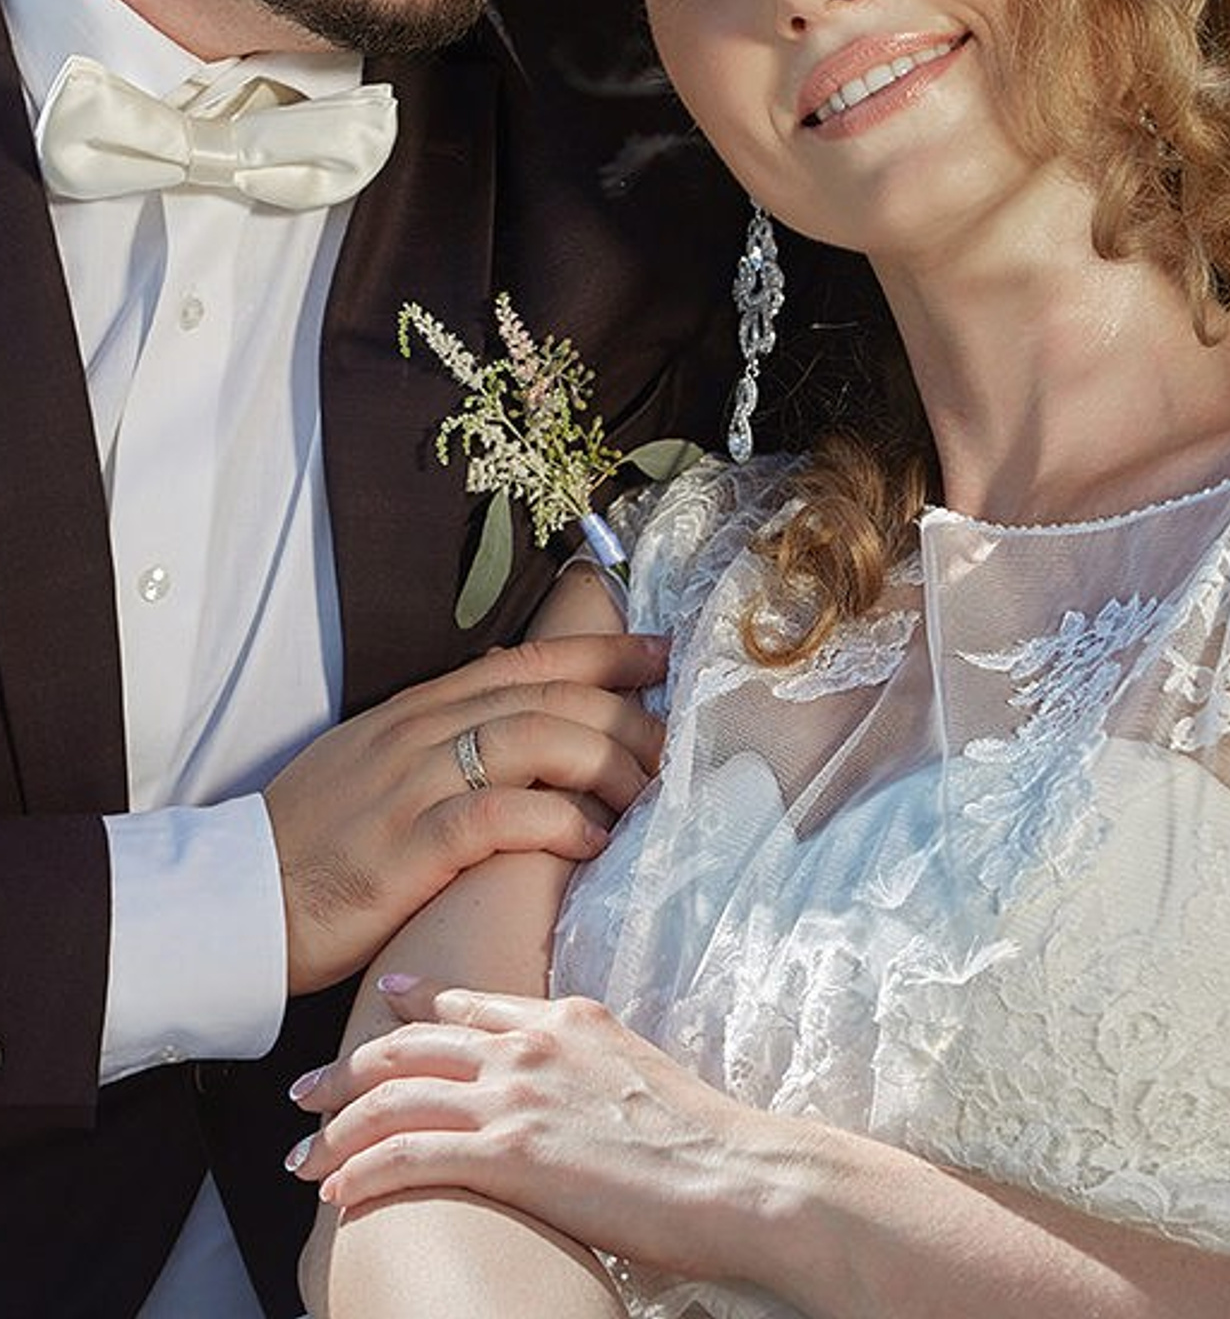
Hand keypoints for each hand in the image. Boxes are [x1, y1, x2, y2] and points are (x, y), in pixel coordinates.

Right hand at [265, 636, 665, 993]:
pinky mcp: (408, 847)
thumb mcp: (375, 765)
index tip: (659, 653)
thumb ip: (441, 740)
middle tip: (671, 742)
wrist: (236, 899)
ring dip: (604, 761)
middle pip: (546, 695)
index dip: (600, 652)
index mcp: (417, 709)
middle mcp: (420, 733)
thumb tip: (514, 727)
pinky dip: (558, 822)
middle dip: (623, 710)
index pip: (526, 661)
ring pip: (534, 741)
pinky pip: (500, 817)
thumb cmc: (312, 842)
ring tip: (643, 793)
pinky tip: (592, 842)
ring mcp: (412, 785)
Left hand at [288, 986, 780, 1289]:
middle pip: (411, 1045)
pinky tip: (339, 1192)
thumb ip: (583, 1065)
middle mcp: (531, 1044)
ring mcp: (518, 1094)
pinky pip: (410, 1156)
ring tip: (303, 1157)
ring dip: (337, 1129)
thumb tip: (562, 1090)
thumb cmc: (700, 1140)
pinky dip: (364, 1172)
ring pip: (395, 1098)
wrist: (735, 1174)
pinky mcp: (511, 1153)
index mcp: (564, 1018)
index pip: (466, 1004)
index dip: (410, 1005)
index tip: (376, 1006)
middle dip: (346, 1070)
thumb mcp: (634, 1072)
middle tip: (303, 1092)